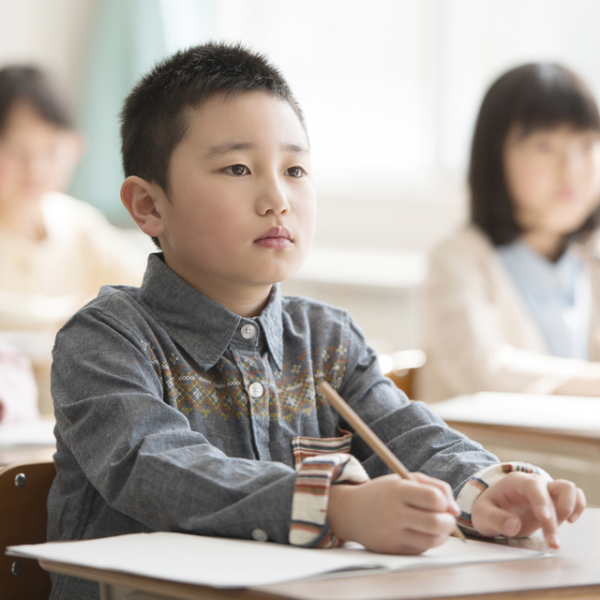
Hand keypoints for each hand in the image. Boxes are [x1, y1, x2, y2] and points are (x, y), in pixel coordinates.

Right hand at [327, 473, 459, 553]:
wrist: (351, 511)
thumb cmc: (384, 493)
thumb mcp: (405, 479)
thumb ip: (436, 487)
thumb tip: (456, 511)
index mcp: (397, 490)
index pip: (433, 498)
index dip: (444, 501)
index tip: (440, 502)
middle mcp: (393, 512)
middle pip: (436, 523)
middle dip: (449, 522)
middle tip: (447, 518)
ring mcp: (391, 533)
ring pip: (432, 540)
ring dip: (443, 534)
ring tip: (437, 526)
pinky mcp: (392, 549)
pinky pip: (421, 550)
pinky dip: (428, 542)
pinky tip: (423, 533)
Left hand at [471, 472, 585, 548]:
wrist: (492, 508)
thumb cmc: (487, 508)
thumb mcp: (482, 514)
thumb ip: (495, 519)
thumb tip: (514, 526)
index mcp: (516, 482)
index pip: (533, 487)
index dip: (541, 502)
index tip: (544, 518)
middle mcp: (534, 484)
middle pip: (556, 489)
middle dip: (557, 516)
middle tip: (552, 541)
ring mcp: (545, 492)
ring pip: (569, 490)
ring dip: (570, 510)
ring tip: (561, 528)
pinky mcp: (554, 504)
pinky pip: (574, 498)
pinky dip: (577, 507)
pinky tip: (570, 520)